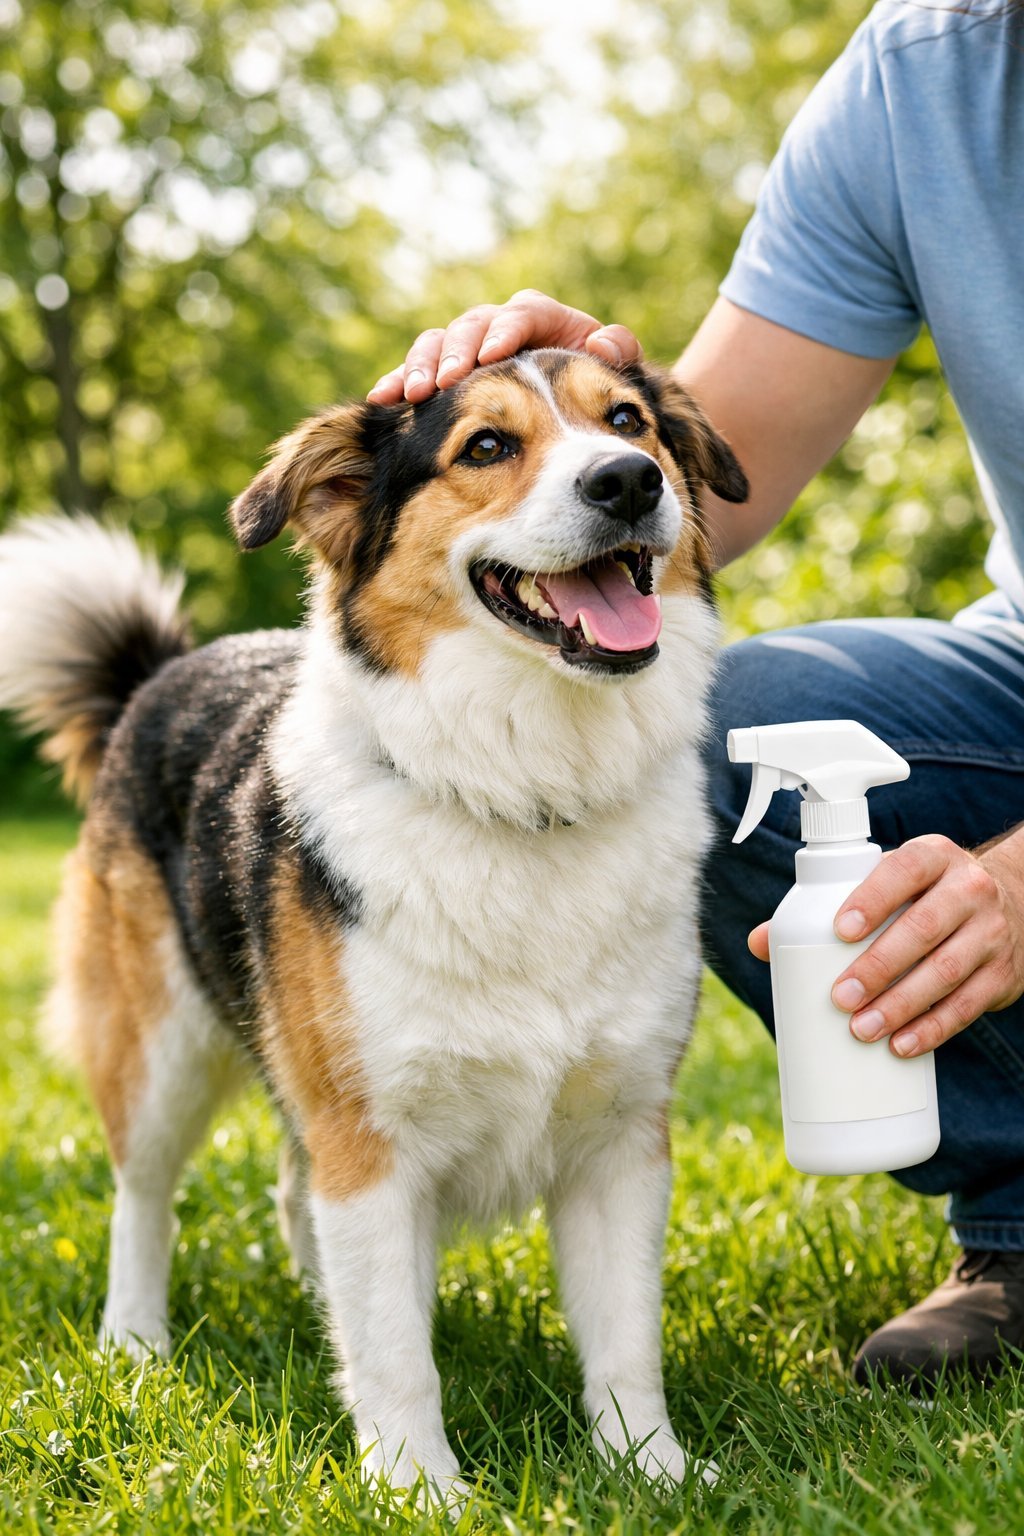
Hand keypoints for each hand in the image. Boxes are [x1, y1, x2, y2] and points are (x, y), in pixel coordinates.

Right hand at [367, 289, 642, 403]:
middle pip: (474, 324)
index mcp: (545, 326)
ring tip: (416, 392)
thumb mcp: (609, 384)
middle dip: (459, 350)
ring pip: (440, 343)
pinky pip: (420, 374)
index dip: (508, 329)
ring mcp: (471, 355)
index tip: (495, 353)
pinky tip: (385, 398)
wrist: (569, 445)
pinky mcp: (446, 381)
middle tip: (450, 377)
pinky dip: (402, 382)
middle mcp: (503, 333)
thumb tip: (604, 342)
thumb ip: (618, 359)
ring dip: (424, 364)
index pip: (526, 313)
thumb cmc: (590, 407)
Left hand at [748, 832, 1023, 1056]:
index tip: (840, 931)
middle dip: (880, 966)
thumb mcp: (889, 883)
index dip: (872, 898)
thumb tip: (758, 943)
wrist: (1011, 903)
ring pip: (947, 971)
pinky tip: (902, 1045)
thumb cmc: (924, 896)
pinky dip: (934, 1029)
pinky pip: (969, 1005)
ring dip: (902, 1005)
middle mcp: (968, 889)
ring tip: (863, 1029)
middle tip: (841, 998)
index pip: (904, 869)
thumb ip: (828, 904)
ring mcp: (991, 932)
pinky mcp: (1002, 974)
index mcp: (932, 857)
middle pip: (924, 928)